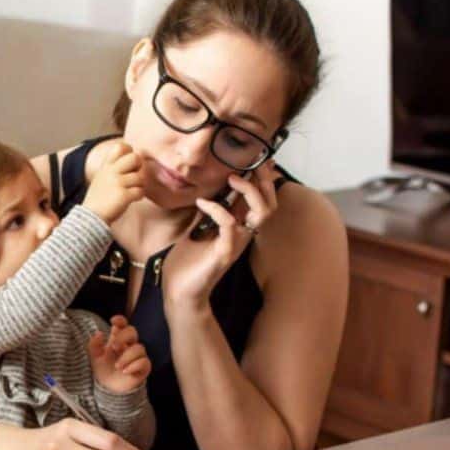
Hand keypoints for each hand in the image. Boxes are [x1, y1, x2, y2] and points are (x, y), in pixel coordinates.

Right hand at [82, 141, 144, 223]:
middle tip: (137, 178)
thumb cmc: (99, 199)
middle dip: (140, 167)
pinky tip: (134, 198)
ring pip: (140, 177)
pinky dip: (140, 195)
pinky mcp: (123, 195)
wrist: (91, 217)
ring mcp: (117, 183)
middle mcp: (111, 171)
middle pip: (135, 158)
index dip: (130, 152)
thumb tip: (137, 158)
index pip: (121, 147)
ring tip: (134, 191)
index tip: (130, 165)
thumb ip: (114, 167)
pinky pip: (140, 191)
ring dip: (141, 185)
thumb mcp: (102, 177)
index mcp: (106, 166)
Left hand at [88, 315, 149, 393]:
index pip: (123, 325)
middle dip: (123, 337)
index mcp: (118, 339)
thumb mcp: (95, 357)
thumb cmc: (103, 369)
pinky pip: (144, 362)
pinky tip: (125, 371)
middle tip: (113, 347)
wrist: (109, 387)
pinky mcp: (143, 367)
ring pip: (139, 348)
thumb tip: (99, 333)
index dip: (121, 320)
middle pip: (133, 331)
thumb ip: (94, 345)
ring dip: (126, 356)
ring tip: (117, 366)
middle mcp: (129, 345)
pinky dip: (134, 366)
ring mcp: (138, 355)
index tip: (113, 321)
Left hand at [163, 160, 279, 307]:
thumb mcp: (199, 227)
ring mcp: (236, 243)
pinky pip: (229, 224)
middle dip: (263, 180)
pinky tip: (202, 202)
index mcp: (238, 226)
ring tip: (232, 179)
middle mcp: (243, 234)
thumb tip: (211, 186)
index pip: (263, 199)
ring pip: (261, 213)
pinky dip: (217, 209)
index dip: (263, 179)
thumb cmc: (188, 261)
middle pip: (269, 204)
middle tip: (249, 165)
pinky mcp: (225, 253)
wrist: (179, 290)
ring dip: (249, 191)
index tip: (257, 159)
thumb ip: (211, 209)